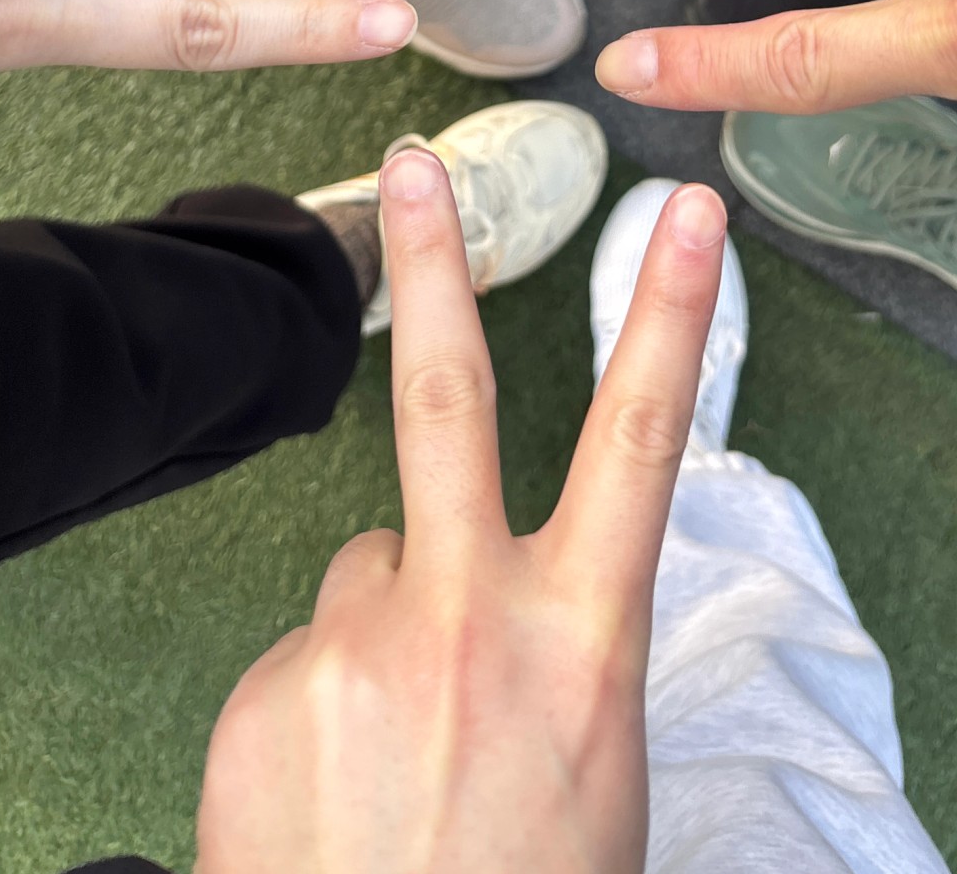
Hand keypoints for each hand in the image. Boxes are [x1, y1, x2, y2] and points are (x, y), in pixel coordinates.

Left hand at [196, 149, 725, 872]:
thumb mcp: (598, 773)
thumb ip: (561, 655)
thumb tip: (511, 600)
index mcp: (583, 642)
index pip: (643, 442)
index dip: (671, 314)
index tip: (690, 210)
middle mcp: (472, 619)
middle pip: (449, 396)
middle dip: (434, 263)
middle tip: (408, 162)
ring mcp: (359, 649)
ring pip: (368, 570)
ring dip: (381, 633)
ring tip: (392, 756)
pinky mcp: (265, 689)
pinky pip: (303, 656)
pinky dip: (319, 706)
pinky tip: (333, 793)